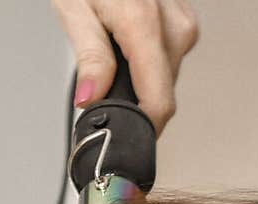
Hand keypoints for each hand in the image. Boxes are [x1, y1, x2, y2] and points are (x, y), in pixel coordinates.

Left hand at [52, 0, 199, 138]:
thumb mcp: (73, 6)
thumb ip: (89, 56)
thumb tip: (92, 98)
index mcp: (143, 24)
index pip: (158, 103)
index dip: (142, 128)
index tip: (123, 136)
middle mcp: (173, 26)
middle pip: (161, 92)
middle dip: (133, 98)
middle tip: (102, 84)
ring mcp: (183, 23)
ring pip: (166, 77)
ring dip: (140, 78)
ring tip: (113, 49)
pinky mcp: (184, 20)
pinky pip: (169, 57)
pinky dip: (147, 59)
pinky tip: (128, 39)